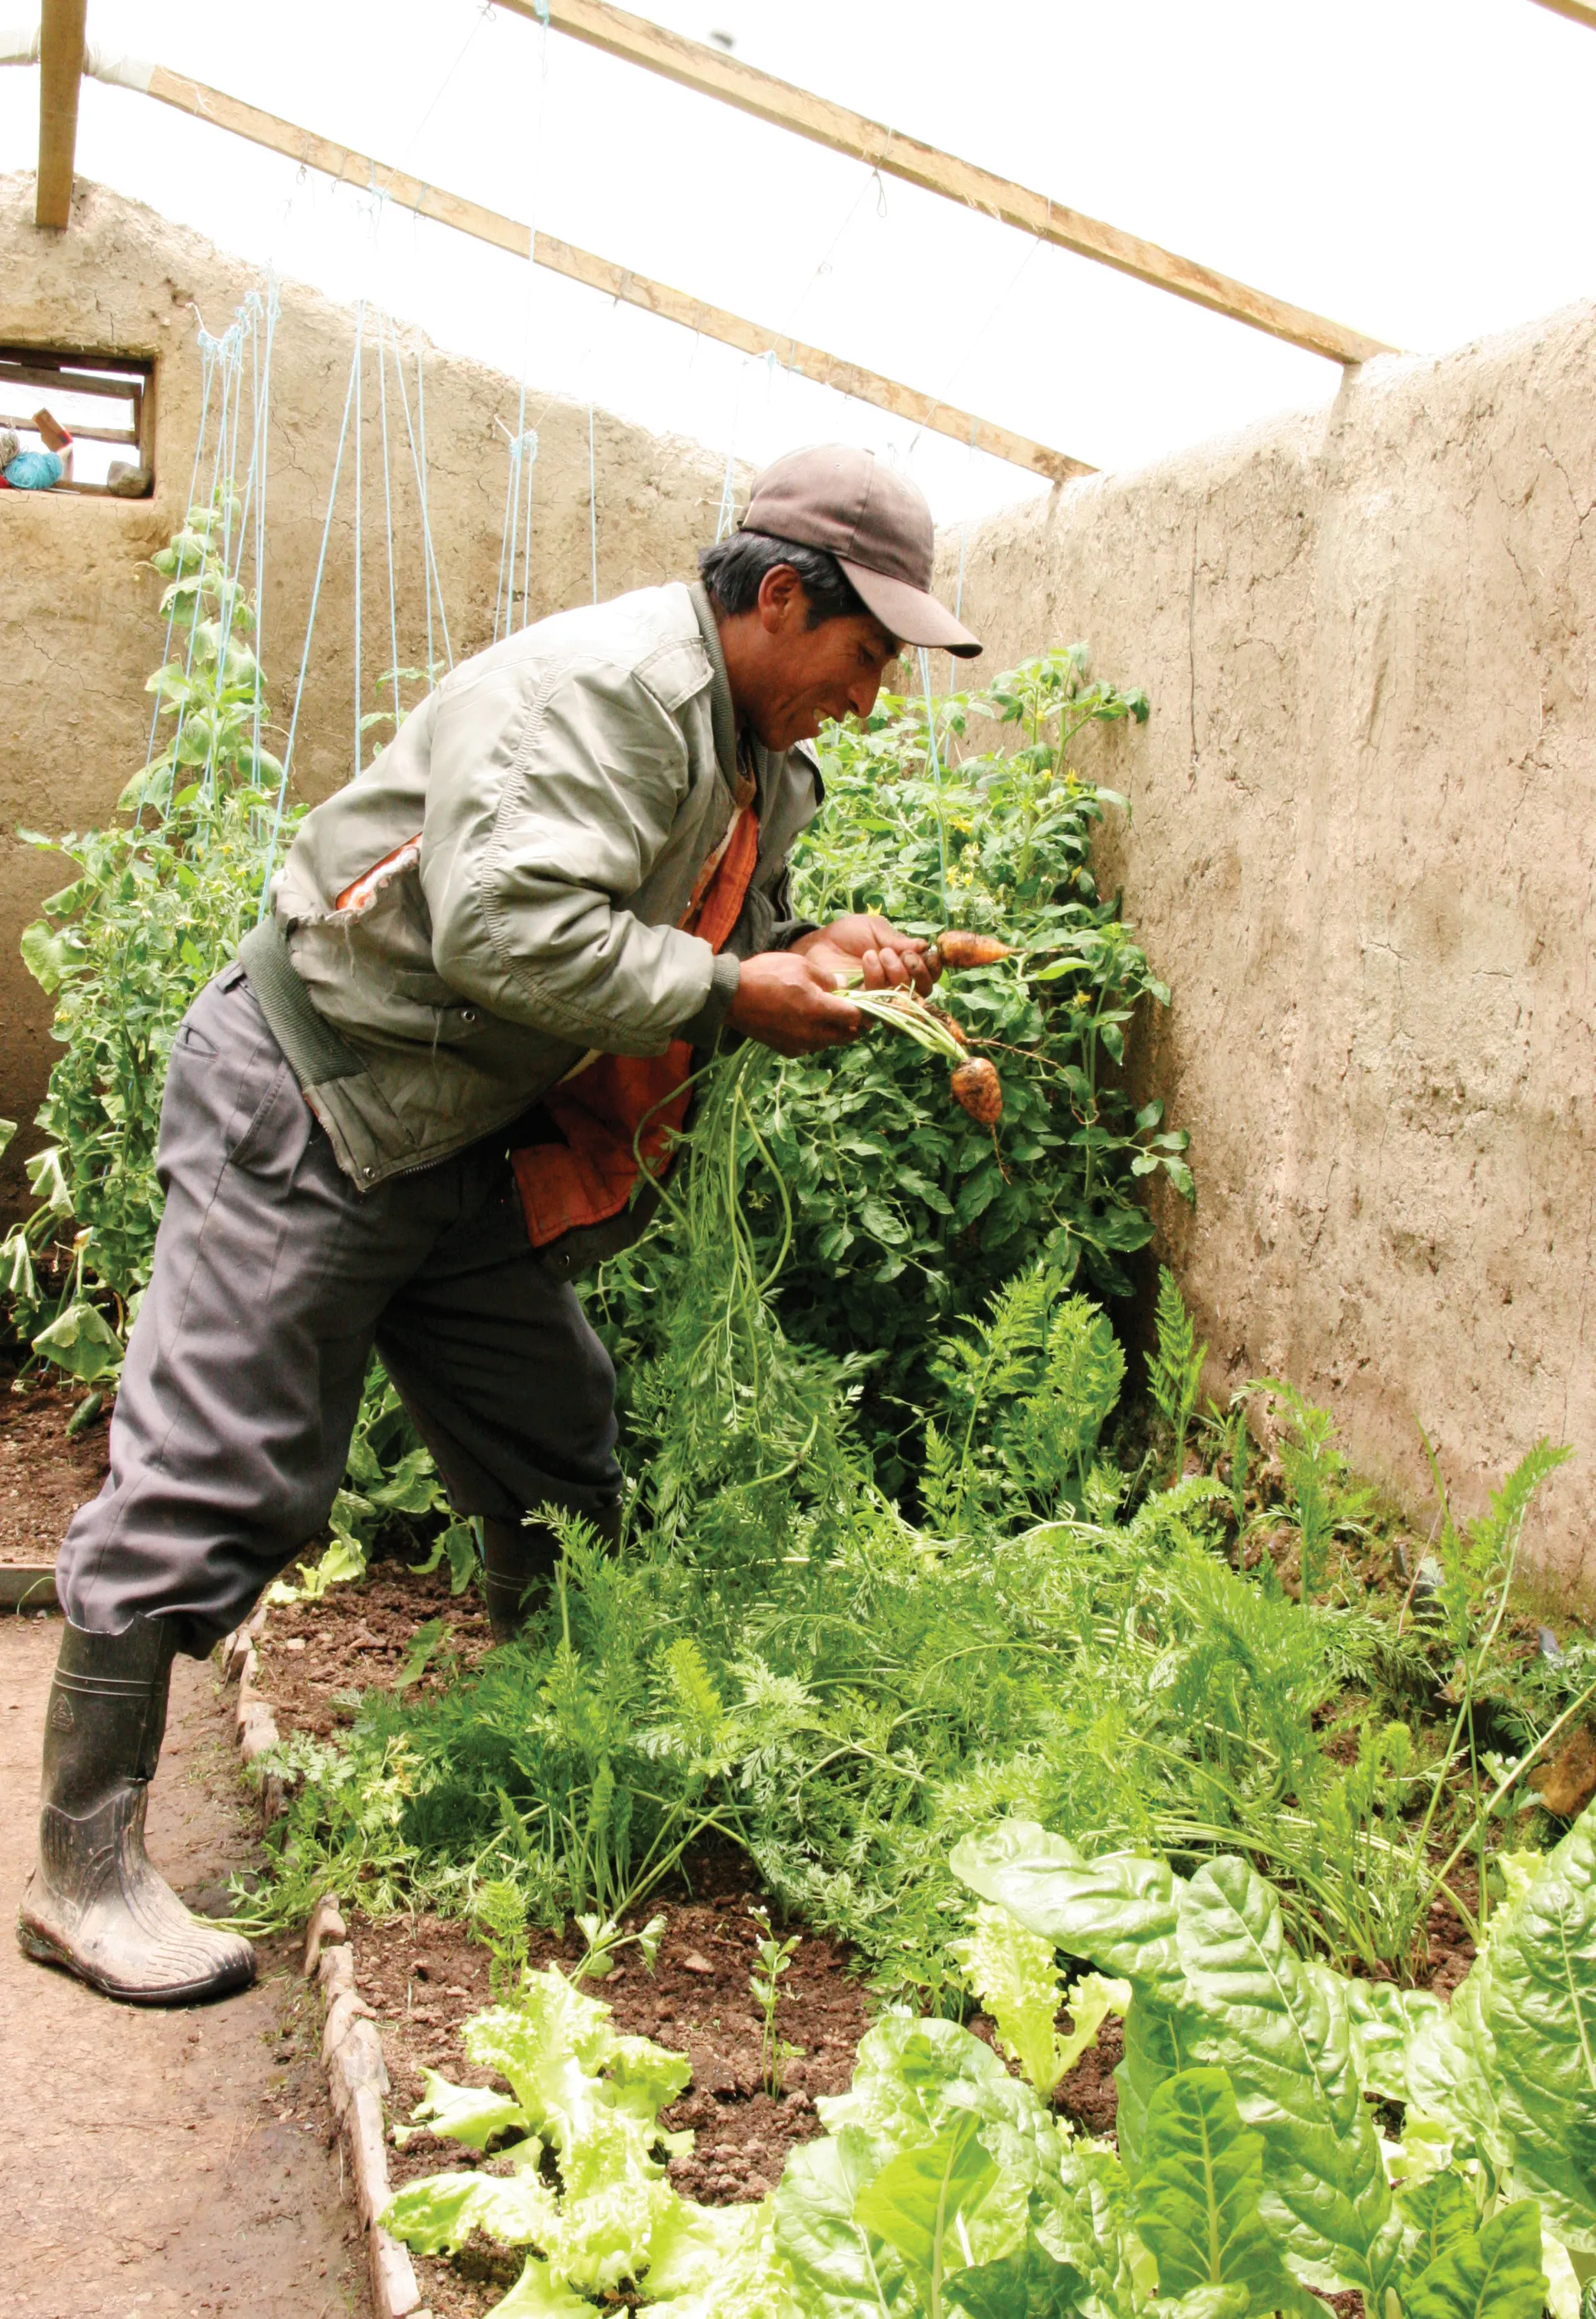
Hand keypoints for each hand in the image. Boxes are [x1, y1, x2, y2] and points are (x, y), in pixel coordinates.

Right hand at [726, 950, 862, 1056]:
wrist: (731, 996)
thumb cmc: (766, 974)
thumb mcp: (800, 965)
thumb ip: (827, 977)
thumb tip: (844, 984)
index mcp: (819, 1009)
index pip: (855, 1017)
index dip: (864, 1010)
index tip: (866, 1003)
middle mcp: (812, 1032)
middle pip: (846, 1036)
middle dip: (854, 1026)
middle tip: (853, 1013)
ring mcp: (799, 1044)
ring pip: (829, 1043)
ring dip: (835, 1033)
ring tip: (830, 1017)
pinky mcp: (786, 1050)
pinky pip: (810, 1047)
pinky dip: (815, 1039)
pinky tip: (807, 1025)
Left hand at [791, 914, 937, 996]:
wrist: (819, 943)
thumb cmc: (848, 935)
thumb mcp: (875, 929)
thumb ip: (898, 939)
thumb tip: (925, 946)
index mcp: (906, 964)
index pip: (931, 973)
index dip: (931, 965)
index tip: (919, 950)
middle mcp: (899, 983)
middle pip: (923, 989)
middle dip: (915, 970)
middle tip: (894, 952)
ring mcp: (882, 997)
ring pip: (904, 996)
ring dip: (895, 974)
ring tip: (876, 954)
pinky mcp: (865, 1006)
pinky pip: (881, 1001)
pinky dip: (878, 979)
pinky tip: (868, 962)